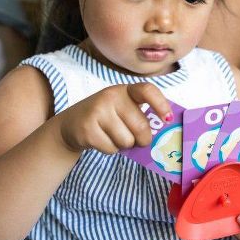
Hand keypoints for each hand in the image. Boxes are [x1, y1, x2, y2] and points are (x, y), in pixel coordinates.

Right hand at [55, 82, 172, 154]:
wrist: (71, 124)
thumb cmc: (107, 118)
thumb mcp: (124, 109)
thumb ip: (142, 115)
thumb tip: (164, 132)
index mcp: (126, 90)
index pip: (148, 90)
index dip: (161, 104)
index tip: (168, 119)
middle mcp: (111, 96)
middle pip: (141, 126)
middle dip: (142, 139)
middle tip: (136, 139)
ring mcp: (98, 111)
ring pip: (127, 140)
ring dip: (124, 145)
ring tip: (112, 135)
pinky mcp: (87, 129)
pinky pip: (112, 148)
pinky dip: (110, 150)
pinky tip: (101, 139)